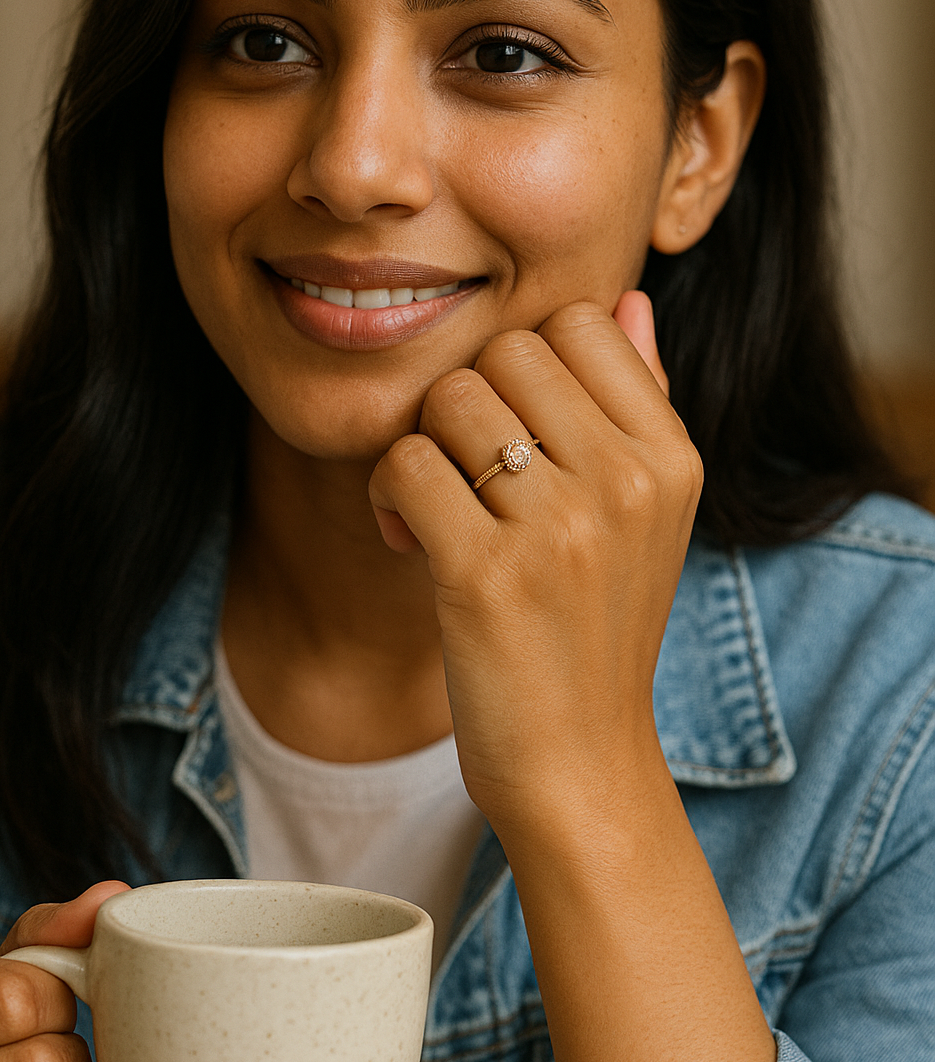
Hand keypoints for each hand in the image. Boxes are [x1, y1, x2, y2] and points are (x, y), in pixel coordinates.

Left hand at [369, 293, 701, 833]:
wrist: (579, 763)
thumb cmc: (598, 627)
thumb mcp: (648, 514)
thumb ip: (640, 401)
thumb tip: (626, 298)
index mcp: (672, 457)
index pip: (580, 323)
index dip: (526, 367)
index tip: (517, 431)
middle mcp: (628, 482)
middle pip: (506, 351)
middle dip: (470, 404)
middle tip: (468, 474)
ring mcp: (562, 528)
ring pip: (450, 398)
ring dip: (423, 447)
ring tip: (436, 509)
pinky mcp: (487, 574)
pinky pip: (406, 463)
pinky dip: (389, 494)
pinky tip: (406, 540)